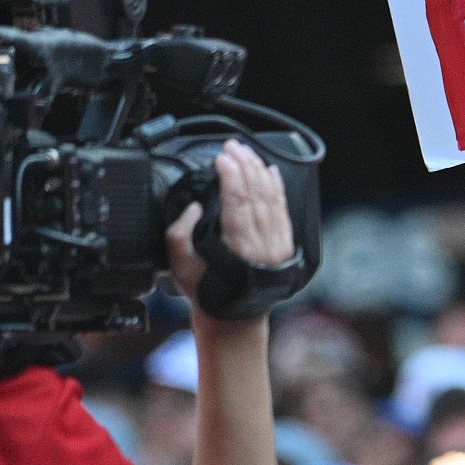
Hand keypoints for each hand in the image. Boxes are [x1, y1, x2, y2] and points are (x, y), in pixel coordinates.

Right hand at [166, 140, 293, 314]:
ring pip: (271, 198)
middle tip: (232, 146)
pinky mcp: (285, 244)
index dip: (231, 175)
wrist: (234, 318)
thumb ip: (179, 233)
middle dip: (244, 165)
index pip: (237, 200)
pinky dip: (277, 187)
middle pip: (256, 194)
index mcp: (238, 247)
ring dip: (259, 171)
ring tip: (247, 152)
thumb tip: (194, 206)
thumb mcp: (180, 265)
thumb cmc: (206, 291)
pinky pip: (283, 209)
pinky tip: (271, 170)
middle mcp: (263, 244)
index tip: (222, 157)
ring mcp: (277, 244)